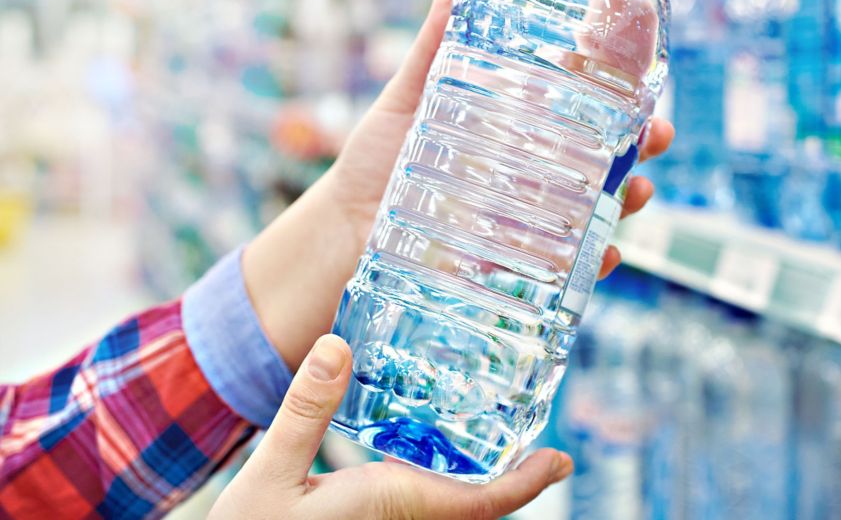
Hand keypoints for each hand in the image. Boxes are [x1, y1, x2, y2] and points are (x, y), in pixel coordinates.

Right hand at [209, 335, 572, 519]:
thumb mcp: (269, 472)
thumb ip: (305, 410)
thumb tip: (338, 346)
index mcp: (392, 506)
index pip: (481, 504)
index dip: (527, 483)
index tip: (562, 460)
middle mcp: (400, 519)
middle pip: (476, 501)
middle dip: (512, 472)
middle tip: (537, 429)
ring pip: (450, 501)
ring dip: (478, 471)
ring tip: (490, 423)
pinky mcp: (369, 519)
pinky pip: (421, 499)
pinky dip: (440, 473)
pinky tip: (423, 440)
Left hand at [244, 0, 673, 369]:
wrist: (344, 231)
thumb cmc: (374, 162)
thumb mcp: (405, 101)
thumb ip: (430, 50)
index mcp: (511, 132)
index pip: (577, 111)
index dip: (616, 98)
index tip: (643, 83)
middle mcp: (527, 176)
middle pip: (600, 160)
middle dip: (639, 149)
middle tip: (656, 137)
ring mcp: (525, 222)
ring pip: (593, 211)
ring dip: (626, 202)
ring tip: (636, 192)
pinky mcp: (513, 266)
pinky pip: (564, 269)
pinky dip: (590, 263)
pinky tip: (603, 254)